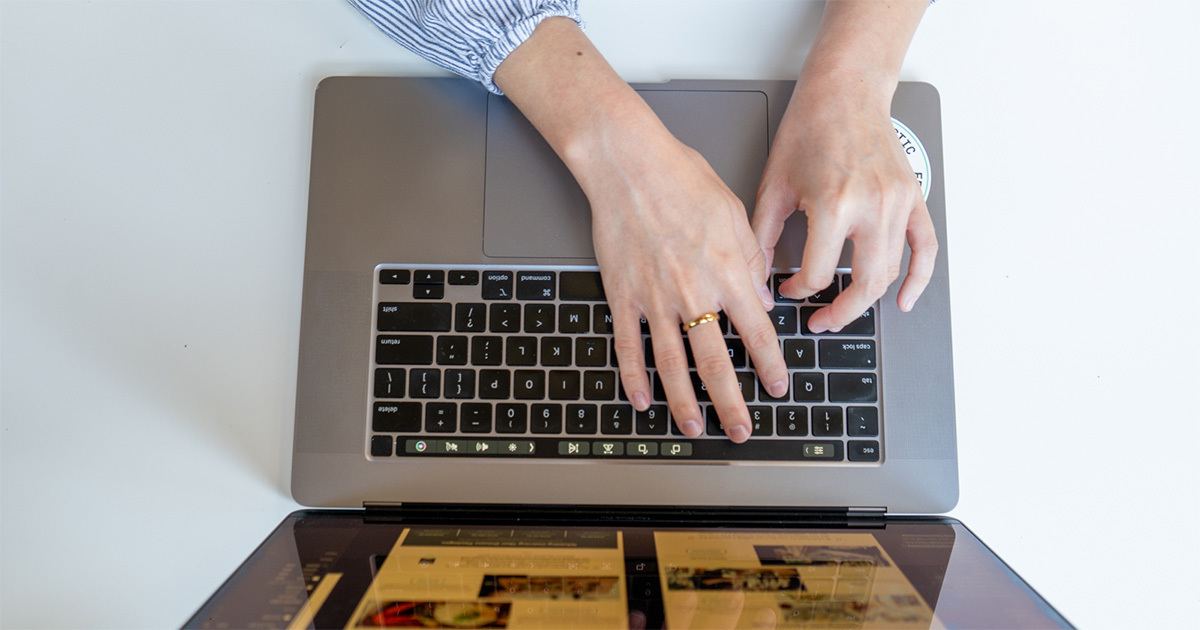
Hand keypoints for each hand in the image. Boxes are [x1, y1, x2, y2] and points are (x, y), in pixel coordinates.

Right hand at [495, 18, 788, 441]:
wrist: (629, 165)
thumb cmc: (682, 178)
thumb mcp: (734, 213)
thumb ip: (750, 261)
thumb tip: (761, 299)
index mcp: (727, 272)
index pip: (756, 332)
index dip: (769, 365)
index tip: (777, 388)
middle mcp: (693, 292)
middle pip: (715, 361)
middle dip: (730, 402)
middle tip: (739, 430)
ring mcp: (654, 298)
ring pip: (671, 364)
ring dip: (684, 402)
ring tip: (692, 428)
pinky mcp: (623, 295)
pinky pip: (628, 345)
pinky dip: (634, 377)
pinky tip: (642, 400)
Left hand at [753, 76, 937, 331]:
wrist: (845, 91)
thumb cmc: (808, 129)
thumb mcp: (774, 185)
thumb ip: (762, 237)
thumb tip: (759, 279)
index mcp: (833, 204)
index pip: (819, 273)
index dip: (799, 290)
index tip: (790, 290)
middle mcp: (871, 205)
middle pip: (864, 283)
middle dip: (840, 311)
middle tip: (821, 321)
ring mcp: (897, 203)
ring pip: (891, 271)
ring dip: (868, 299)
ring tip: (846, 307)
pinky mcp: (913, 198)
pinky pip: (925, 248)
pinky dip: (919, 280)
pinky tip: (904, 302)